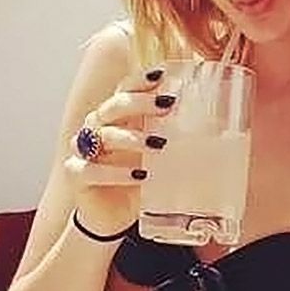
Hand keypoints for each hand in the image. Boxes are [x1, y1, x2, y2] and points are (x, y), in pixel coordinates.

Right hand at [63, 64, 174, 232]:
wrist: (113, 216)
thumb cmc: (137, 178)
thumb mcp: (158, 155)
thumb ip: (173, 136)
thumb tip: (213, 119)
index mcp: (116, 118)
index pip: (124, 89)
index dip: (140, 80)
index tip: (162, 74)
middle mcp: (96, 129)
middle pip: (112, 107)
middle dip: (139, 103)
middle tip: (166, 105)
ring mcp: (83, 151)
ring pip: (101, 135)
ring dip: (131, 138)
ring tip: (158, 145)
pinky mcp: (76, 175)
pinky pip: (91, 169)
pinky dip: (116, 172)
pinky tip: (139, 175)